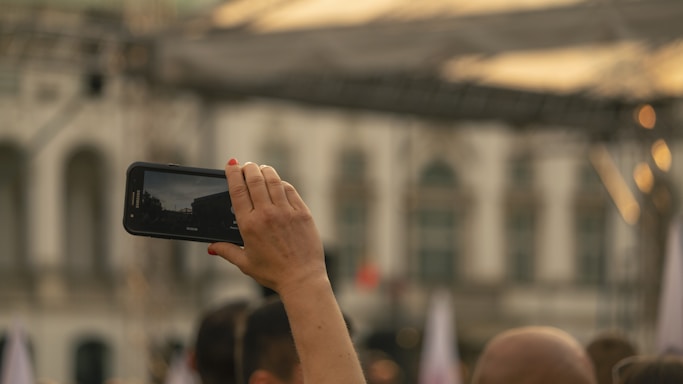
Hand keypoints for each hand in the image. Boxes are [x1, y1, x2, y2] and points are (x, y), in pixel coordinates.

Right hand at [208, 159, 327, 294]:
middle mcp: (267, 215)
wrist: (302, 279)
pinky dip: (282, 184)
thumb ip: (227, 251)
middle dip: (248, 168)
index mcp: (249, 225)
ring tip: (261, 169)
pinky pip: (290, 191)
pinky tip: (278, 183)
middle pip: (255, 180)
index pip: (238, 190)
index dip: (233, 173)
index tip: (231, 164)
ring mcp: (286, 212)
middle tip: (246, 165)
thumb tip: (211, 246)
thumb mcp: (245, 263)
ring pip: (273, 181)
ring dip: (265, 171)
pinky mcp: (302, 213)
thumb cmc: (273, 273)